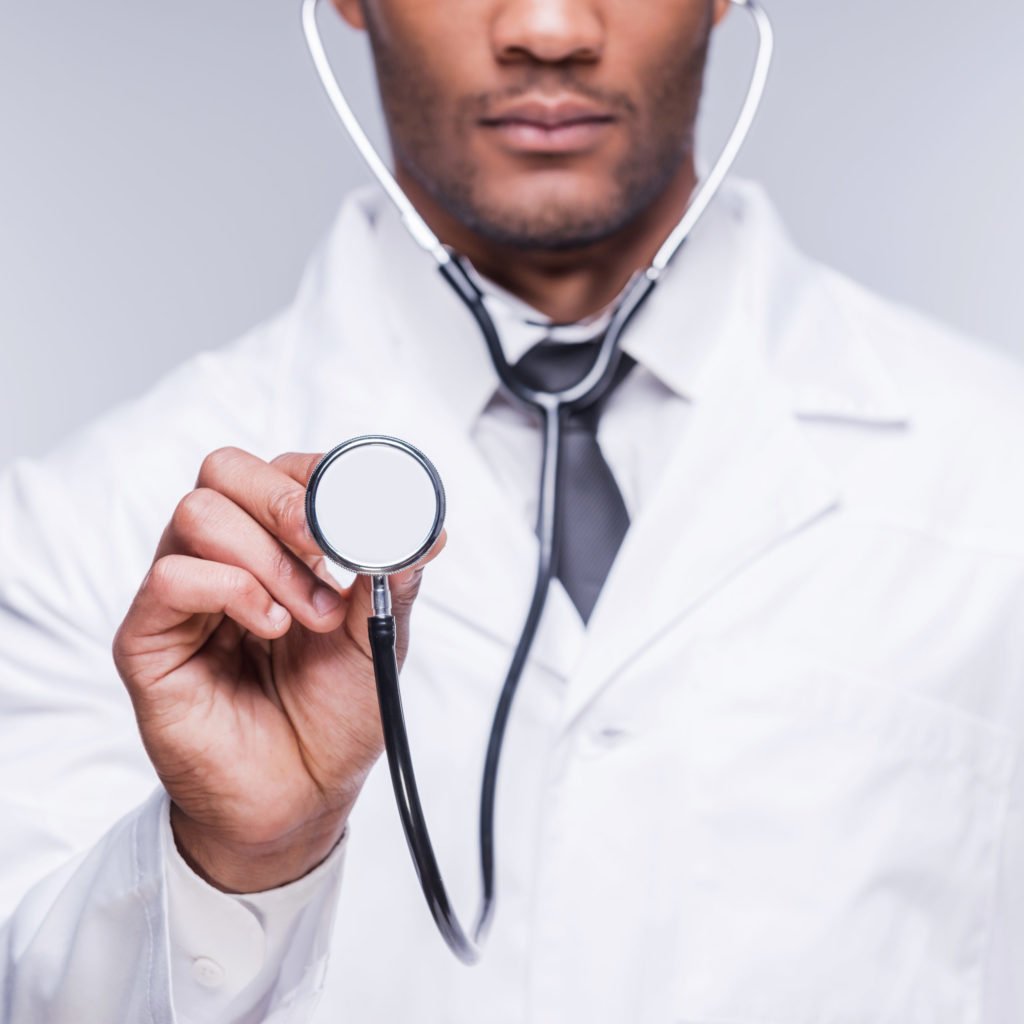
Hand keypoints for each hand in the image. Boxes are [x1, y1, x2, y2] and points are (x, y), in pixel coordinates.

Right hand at [112, 446, 443, 891]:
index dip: (317, 474)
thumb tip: (426, 527)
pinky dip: (230, 590)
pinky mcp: (150, 640)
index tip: (358, 510)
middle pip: (225, 470)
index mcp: (278, 547)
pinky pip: (171, 577)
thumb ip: (393, 577)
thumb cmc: (334, 715)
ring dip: (267, 558)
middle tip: (325, 550)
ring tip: (306, 617)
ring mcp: (185, 596)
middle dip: (285, 500)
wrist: (303, 795)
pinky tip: (268, 628)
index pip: (278, 469)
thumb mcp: (378, 636)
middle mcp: (227, 558)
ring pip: (198, 513)